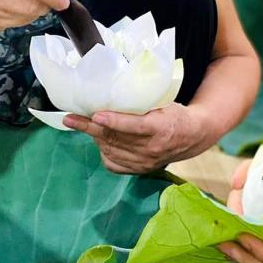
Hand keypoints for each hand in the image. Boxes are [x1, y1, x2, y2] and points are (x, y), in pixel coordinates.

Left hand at [64, 104, 212, 174]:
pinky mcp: (141, 170)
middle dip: (89, 127)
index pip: (134, 126)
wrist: (193, 136)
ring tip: (81, 124)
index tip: (96, 116)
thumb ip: (142, 102)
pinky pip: (114, 164)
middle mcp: (152, 148)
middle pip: (116, 138)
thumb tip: (111, 92)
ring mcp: (146, 162)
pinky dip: (103, 151)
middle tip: (70, 119)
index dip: (114, 121)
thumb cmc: (175, 113)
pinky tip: (99, 141)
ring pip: (111, 150)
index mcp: (161, 127)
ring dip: (94, 137)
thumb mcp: (165, 102)